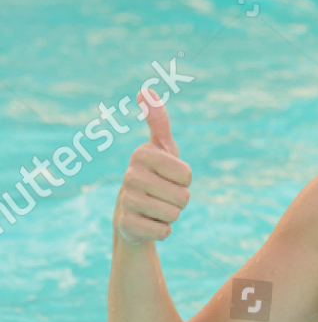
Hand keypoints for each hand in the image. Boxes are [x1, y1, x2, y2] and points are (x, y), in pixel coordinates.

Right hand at [114, 91, 191, 245]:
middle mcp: (129, 175)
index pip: (187, 174)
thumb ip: (159, 121)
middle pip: (183, 197)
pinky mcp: (126, 224)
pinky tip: (149, 222)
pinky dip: (163, 230)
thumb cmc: (156, 175)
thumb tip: (146, 90)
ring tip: (156, 207)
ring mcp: (126, 200)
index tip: (171, 175)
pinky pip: (164, 232)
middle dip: (180, 200)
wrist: (133, 212)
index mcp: (141, 154)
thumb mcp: (162, 148)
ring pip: (174, 214)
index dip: (185, 179)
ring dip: (172, 214)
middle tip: (164, 194)